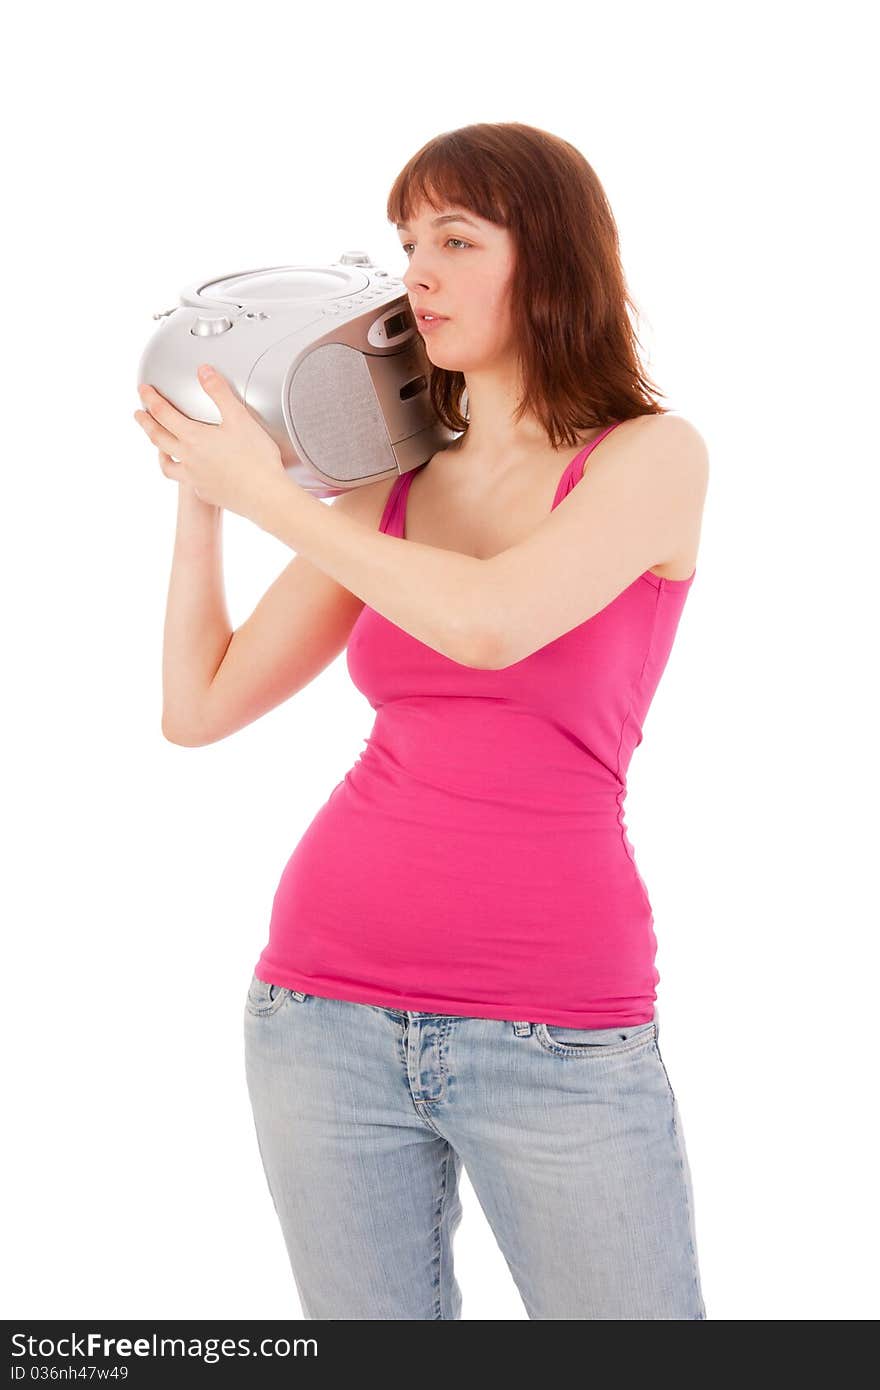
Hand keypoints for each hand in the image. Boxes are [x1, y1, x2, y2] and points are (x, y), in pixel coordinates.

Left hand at [134, 364, 285, 517]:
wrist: (264, 495)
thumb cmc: (255, 459)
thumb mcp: (238, 417)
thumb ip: (219, 392)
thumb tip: (204, 372)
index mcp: (193, 438)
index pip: (163, 413)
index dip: (150, 399)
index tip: (143, 390)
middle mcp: (188, 459)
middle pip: (158, 438)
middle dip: (146, 423)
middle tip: (138, 414)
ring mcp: (194, 479)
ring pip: (167, 465)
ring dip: (159, 452)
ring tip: (158, 447)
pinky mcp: (206, 492)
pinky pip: (187, 482)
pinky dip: (183, 473)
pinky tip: (191, 471)